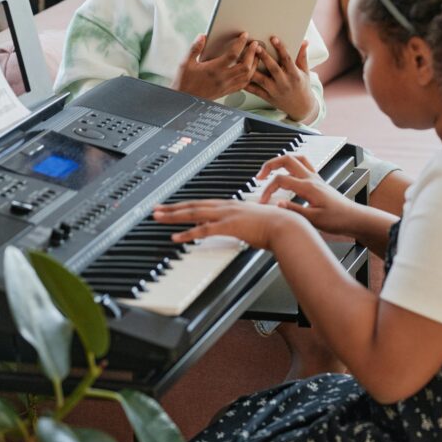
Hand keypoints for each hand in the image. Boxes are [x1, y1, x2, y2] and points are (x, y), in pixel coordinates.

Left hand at [153, 198, 292, 250]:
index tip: (171, 206)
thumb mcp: (252, 224)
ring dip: (173, 216)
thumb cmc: (274, 226)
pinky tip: (176, 237)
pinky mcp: (228, 226)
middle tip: (155, 209)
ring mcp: (226, 215)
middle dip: (172, 207)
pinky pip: (203, 229)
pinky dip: (187, 233)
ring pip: (193, 213)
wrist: (285, 226)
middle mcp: (225, 206)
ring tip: (158, 218)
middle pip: (192, 205)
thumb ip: (241, 225)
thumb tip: (238, 231)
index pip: (201, 203)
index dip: (184, 205)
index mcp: (230, 205)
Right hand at [172, 33, 258, 100]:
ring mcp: (226, 86)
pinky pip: (243, 85)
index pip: (232, 55)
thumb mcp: (186, 62)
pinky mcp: (227, 92)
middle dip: (252, 54)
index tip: (245, 35)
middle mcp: (222, 78)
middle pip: (245, 66)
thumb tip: (202, 36)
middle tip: (255, 44)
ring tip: (255, 55)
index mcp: (213, 69)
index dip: (241, 43)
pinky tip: (250, 70)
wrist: (184, 100)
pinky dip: (249, 76)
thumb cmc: (184, 82)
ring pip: (247, 76)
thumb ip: (195, 48)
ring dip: (254, 65)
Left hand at [245, 38, 316, 120]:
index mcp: (294, 75)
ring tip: (243, 59)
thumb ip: (302, 56)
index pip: (287, 59)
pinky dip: (247, 85)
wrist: (301, 108)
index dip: (281, 48)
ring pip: (261, 80)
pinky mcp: (268, 97)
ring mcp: (275, 91)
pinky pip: (255, 91)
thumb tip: (304, 41)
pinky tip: (239, 76)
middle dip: (264, 56)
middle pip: (273, 68)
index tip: (273, 38)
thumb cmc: (302, 86)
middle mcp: (284, 83)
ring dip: (252, 69)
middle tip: (255, 45)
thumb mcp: (305, 71)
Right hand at [258, 155, 361, 235]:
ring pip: (296, 158)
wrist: (354, 218)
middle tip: (259, 176)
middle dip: (270, 164)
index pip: (280, 180)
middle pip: (286, 159)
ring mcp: (315, 178)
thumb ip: (294, 210)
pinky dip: (292, 165)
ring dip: (281, 161)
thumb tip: (277, 204)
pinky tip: (288, 173)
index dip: (267, 190)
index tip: (262, 202)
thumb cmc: (338, 220)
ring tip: (271, 170)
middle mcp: (311, 178)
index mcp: (308, 187)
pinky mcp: (318, 181)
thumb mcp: (314, 220)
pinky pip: (303, 165)